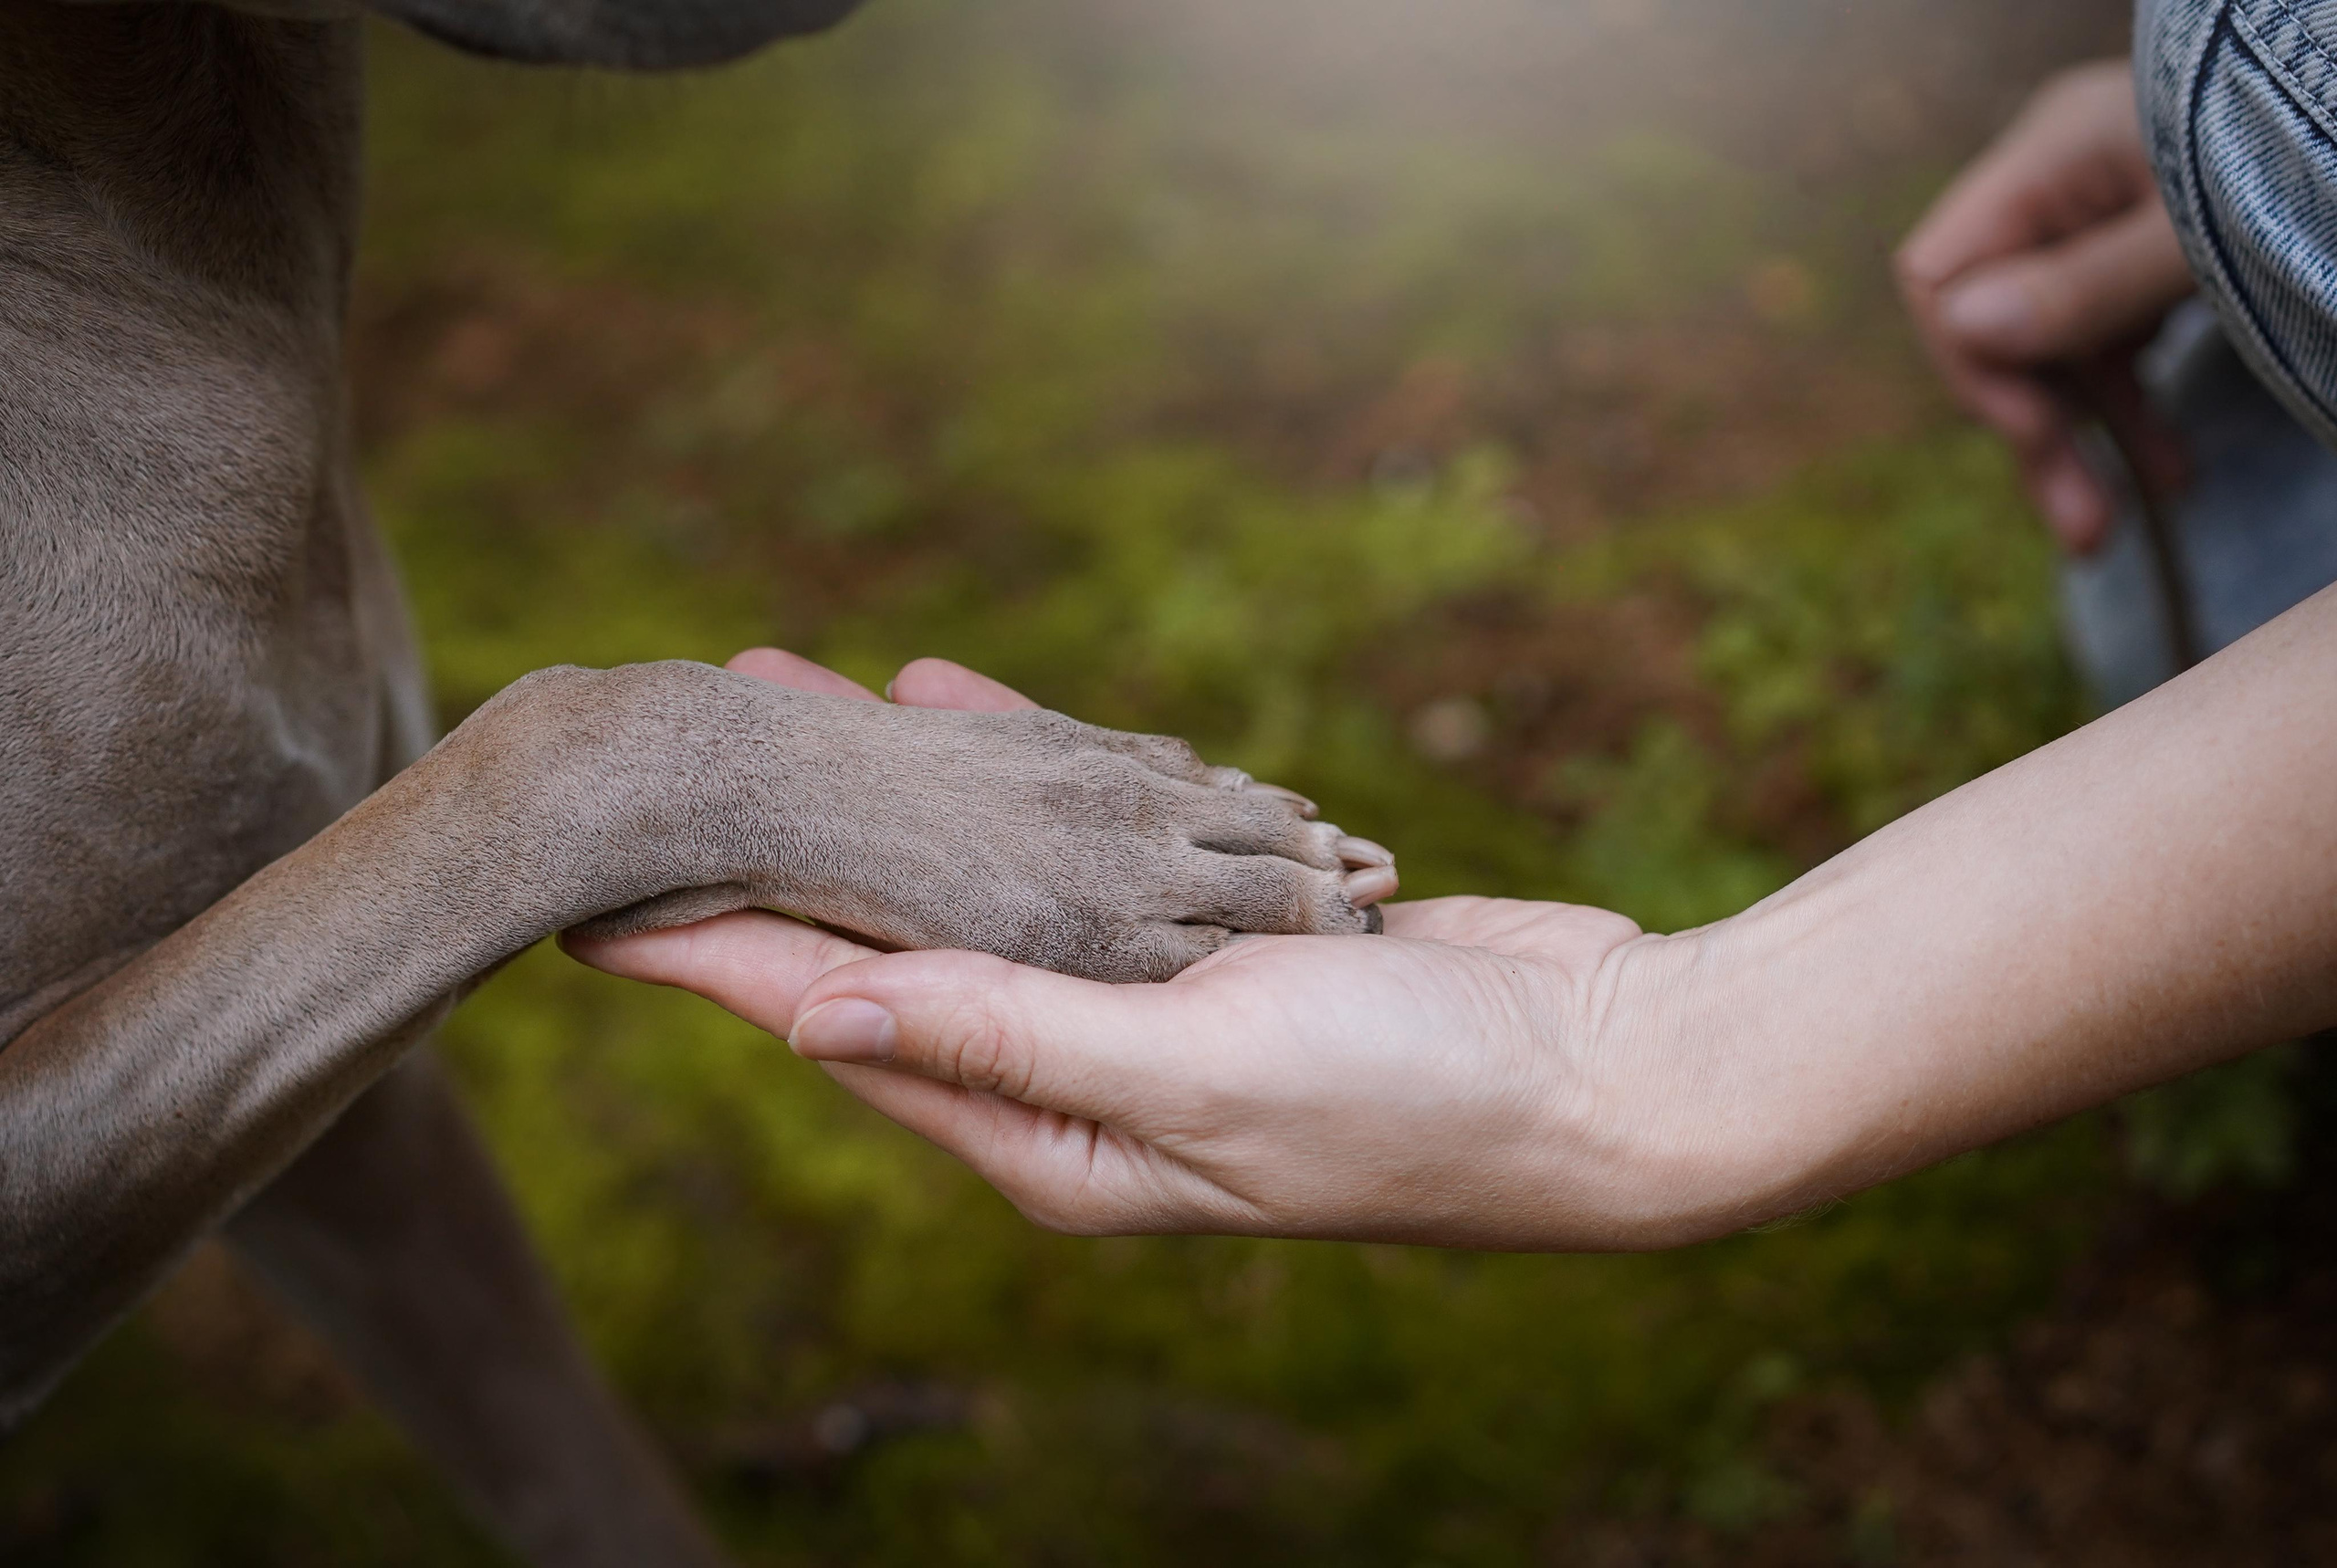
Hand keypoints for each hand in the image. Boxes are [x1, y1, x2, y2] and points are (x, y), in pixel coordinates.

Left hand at [570, 651, 1726, 1248]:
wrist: (1600, 1075)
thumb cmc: (1410, 1103)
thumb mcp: (1195, 1074)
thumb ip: (1008, 1037)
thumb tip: (813, 1012)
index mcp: (1045, 1129)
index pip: (840, 1020)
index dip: (713, 952)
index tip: (594, 897)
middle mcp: (1074, 1068)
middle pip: (893, 936)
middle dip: (783, 841)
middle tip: (674, 743)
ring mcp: (1146, 1000)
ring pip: (985, 875)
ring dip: (893, 785)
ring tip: (795, 690)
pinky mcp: (1215, 937)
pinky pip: (1087, 840)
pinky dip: (1026, 766)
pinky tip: (959, 700)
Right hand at [1896, 59, 2196, 553]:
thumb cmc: (2302, 168)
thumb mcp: (2200, 238)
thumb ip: (2088, 283)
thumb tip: (1959, 330)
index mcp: (2052, 158)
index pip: (1939, 276)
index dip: (1971, 362)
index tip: (2036, 431)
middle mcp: (2057, 190)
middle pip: (1993, 323)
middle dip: (2032, 431)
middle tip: (2083, 531)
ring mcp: (2096, 225)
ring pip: (2050, 350)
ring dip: (2082, 439)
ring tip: (2108, 530)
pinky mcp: (2137, 260)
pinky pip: (2105, 346)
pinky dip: (2126, 411)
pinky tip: (2166, 470)